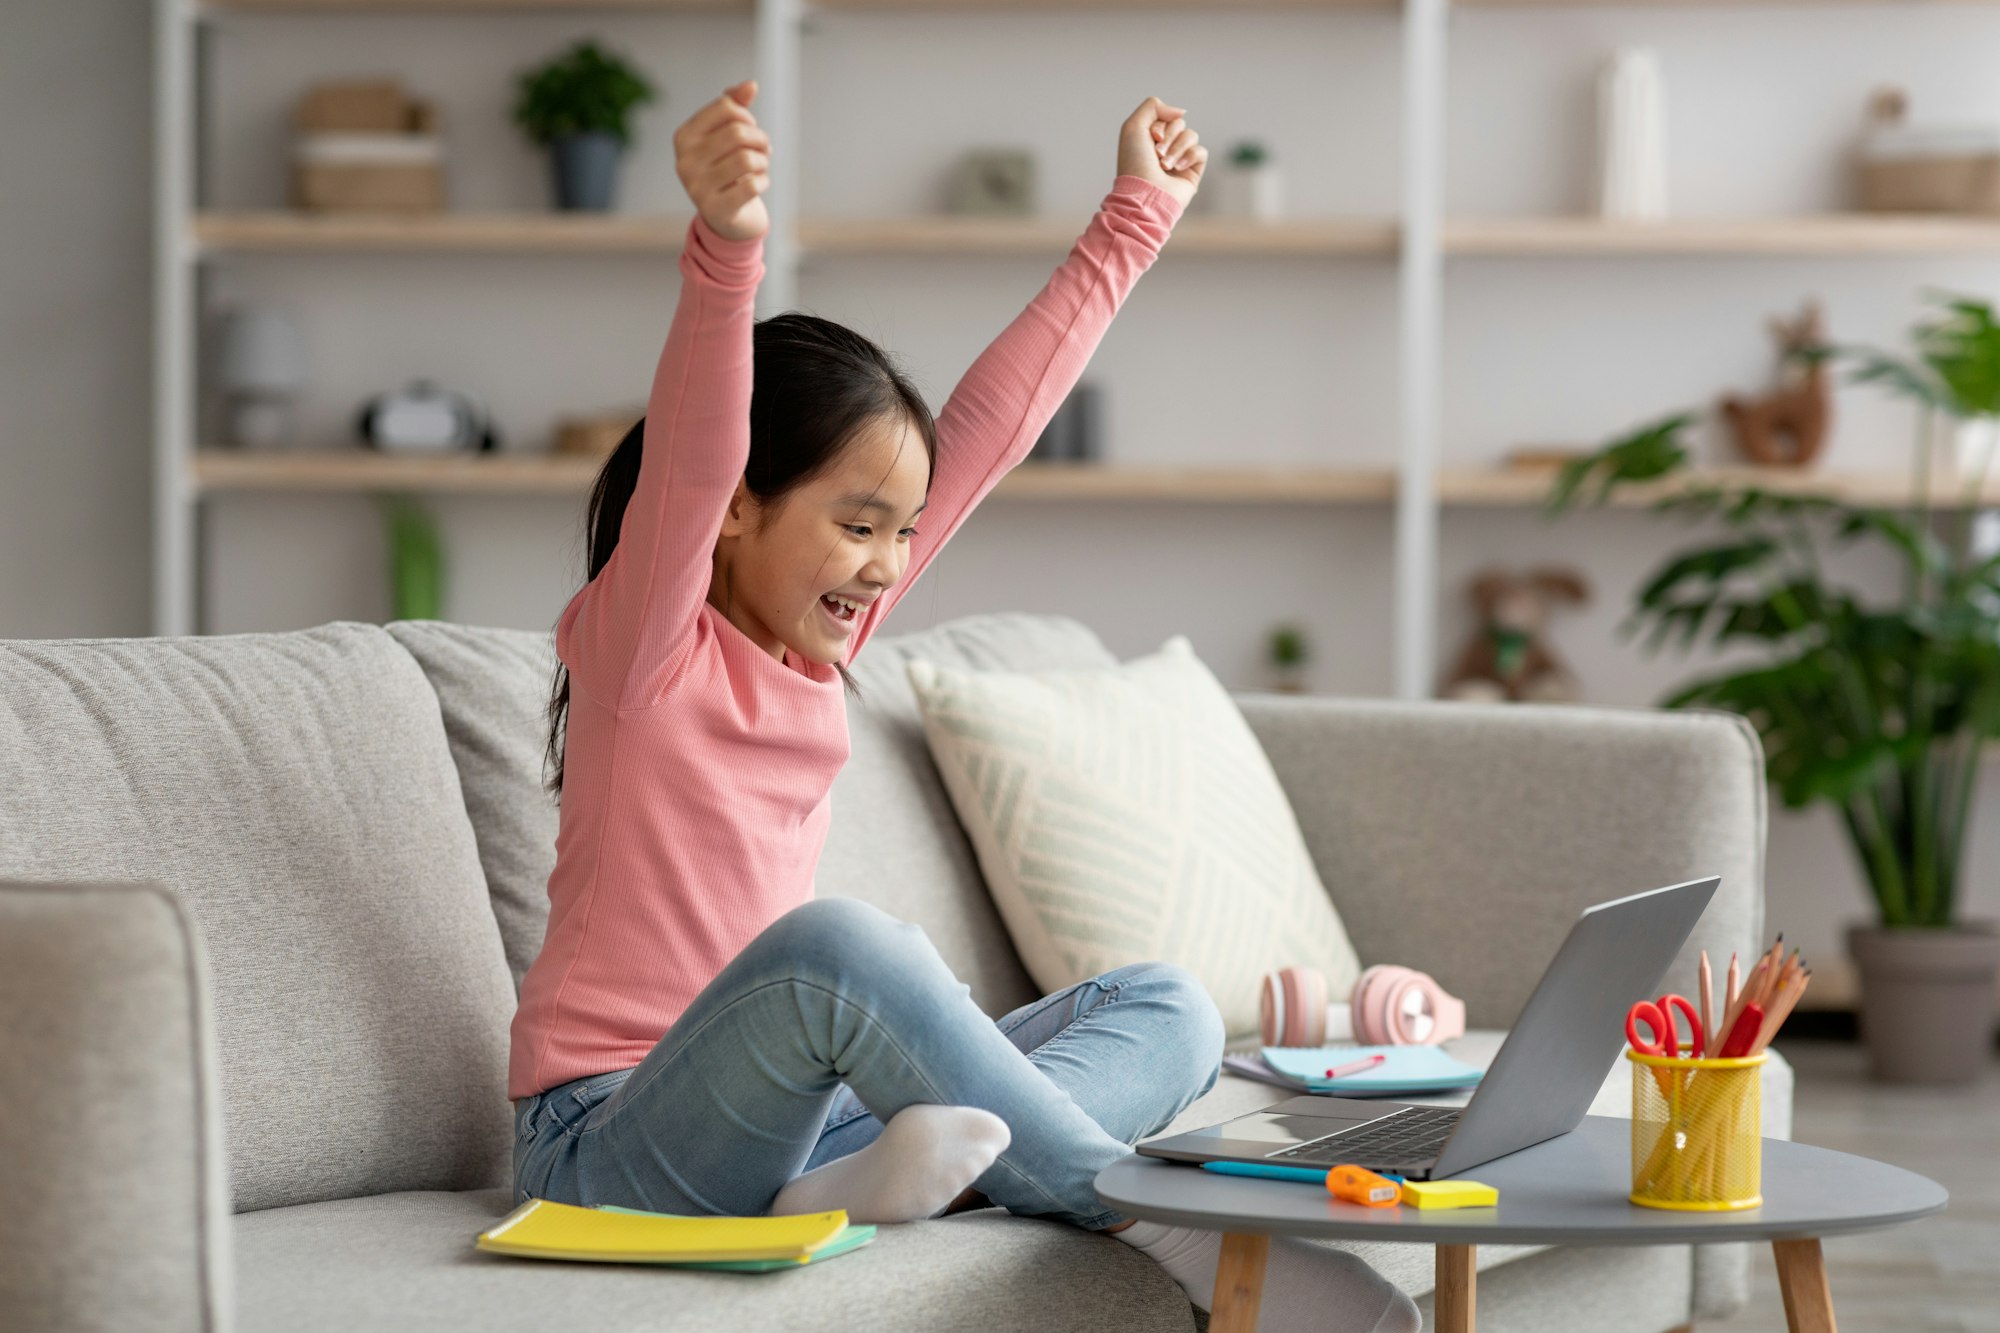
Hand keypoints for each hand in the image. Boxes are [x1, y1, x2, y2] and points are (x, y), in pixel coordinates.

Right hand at [674, 80, 770, 241]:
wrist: (726, 217)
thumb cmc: (727, 168)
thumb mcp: (726, 135)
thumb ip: (735, 106)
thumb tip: (750, 85)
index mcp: (684, 136)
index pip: (725, 107)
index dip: (746, 115)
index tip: (751, 128)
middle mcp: (684, 161)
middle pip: (737, 132)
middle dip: (760, 138)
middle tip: (764, 148)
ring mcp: (696, 187)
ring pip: (747, 158)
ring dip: (763, 161)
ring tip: (761, 166)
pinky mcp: (715, 209)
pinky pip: (752, 185)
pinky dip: (764, 181)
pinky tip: (760, 183)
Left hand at [1116, 96, 1205, 207]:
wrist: (1145, 194)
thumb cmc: (1135, 163)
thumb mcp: (1133, 126)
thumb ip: (1154, 106)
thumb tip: (1181, 112)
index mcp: (1149, 139)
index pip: (1165, 117)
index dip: (1159, 124)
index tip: (1151, 137)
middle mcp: (1165, 148)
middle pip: (1179, 123)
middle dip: (1169, 135)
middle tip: (1157, 152)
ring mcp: (1179, 160)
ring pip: (1191, 135)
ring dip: (1177, 147)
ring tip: (1164, 165)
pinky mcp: (1192, 172)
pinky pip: (1201, 151)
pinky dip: (1189, 156)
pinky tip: (1178, 168)